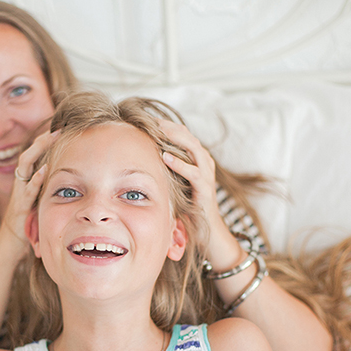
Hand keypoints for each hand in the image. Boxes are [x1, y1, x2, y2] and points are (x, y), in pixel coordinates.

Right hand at [0, 131, 54, 252]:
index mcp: (28, 178)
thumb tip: (72, 176)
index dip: (45, 140)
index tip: (61, 128)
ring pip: (25, 164)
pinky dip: (36, 179)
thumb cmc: (31, 218)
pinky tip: (45, 170)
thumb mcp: (42, 197)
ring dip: (37, 150)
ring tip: (50, 139)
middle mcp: (22, 180)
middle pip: (29, 152)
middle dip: (42, 140)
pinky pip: (27, 189)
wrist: (14, 240)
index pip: (35, 153)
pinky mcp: (21, 205)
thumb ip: (50, 185)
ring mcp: (20, 191)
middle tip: (58, 129)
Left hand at [158, 120, 238, 261]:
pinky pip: (193, 172)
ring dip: (175, 138)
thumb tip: (141, 159)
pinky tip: (165, 157)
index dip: (167, 125)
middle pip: (188, 136)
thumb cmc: (189, 206)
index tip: (148, 119)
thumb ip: (166, 169)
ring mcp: (207, 174)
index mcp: (198, 159)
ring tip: (158, 131)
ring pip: (193, 148)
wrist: (208, 230)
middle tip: (150, 121)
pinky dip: (179, 163)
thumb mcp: (176, 182)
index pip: (183, 134)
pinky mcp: (205, 189)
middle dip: (169, 127)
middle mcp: (205, 162)